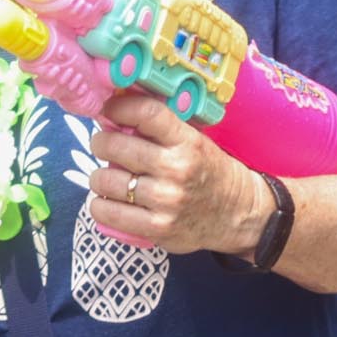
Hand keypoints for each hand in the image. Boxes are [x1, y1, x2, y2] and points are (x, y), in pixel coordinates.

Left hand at [85, 94, 271, 256]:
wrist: (237, 214)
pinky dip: (100, 205)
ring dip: (99, 176)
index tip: (109, 111)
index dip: (118, 107)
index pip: (145, 113)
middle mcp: (176, 169)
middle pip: (115, 146)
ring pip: (106, 180)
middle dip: (101, 142)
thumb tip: (117, 111)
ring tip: (107, 176)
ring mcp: (165, 201)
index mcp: (187, 142)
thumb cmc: (210, 172)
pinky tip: (109, 200)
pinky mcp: (156, 228)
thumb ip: (161, 129)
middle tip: (103, 144)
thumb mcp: (195, 141)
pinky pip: (107, 212)